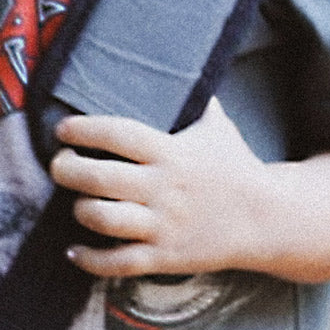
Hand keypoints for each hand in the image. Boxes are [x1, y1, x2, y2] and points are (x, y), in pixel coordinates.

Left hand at [49, 98, 267, 276]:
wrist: (270, 219)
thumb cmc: (235, 169)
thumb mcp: (217, 129)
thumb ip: (193, 102)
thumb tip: (177, 67)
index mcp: (172, 153)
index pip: (118, 134)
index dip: (84, 130)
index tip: (62, 130)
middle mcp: (163, 189)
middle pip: (98, 178)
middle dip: (66, 170)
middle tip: (60, 166)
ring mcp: (163, 225)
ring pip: (102, 218)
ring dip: (80, 210)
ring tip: (78, 202)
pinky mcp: (164, 256)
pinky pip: (117, 262)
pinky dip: (89, 259)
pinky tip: (74, 251)